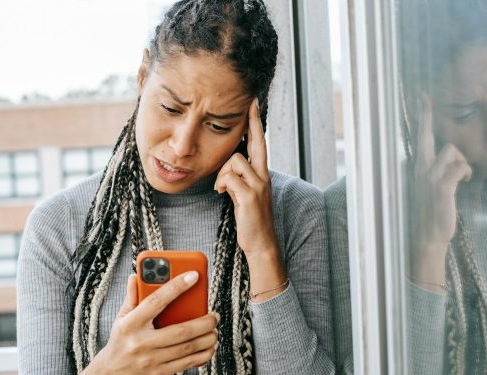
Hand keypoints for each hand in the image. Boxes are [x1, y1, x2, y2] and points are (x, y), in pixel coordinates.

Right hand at [84, 272, 218, 374]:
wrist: (110, 373)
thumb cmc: (120, 340)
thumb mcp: (121, 317)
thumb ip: (131, 297)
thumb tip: (136, 276)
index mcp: (132, 323)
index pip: (156, 301)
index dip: (176, 287)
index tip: (194, 276)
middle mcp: (142, 342)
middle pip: (180, 331)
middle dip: (203, 322)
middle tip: (215, 315)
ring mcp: (151, 360)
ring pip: (187, 349)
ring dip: (207, 339)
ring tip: (215, 330)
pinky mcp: (159, 373)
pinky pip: (186, 364)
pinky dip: (202, 355)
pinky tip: (210, 347)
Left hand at [214, 98, 277, 256]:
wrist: (261, 242)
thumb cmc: (251, 218)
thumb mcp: (246, 193)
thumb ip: (240, 178)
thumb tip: (228, 167)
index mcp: (262, 173)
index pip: (259, 143)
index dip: (255, 124)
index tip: (253, 104)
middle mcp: (264, 175)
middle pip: (256, 142)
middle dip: (252, 122)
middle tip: (249, 103)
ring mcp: (259, 185)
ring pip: (235, 160)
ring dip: (223, 173)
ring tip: (223, 188)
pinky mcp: (251, 195)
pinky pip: (230, 178)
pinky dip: (223, 184)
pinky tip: (223, 193)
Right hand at [409, 95, 471, 289]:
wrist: (428, 236)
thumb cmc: (433, 212)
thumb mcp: (432, 187)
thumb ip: (438, 170)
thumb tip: (452, 157)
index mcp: (419, 168)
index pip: (420, 138)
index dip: (423, 117)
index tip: (424, 98)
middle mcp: (420, 169)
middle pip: (428, 136)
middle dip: (426, 116)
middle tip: (425, 97)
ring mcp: (429, 177)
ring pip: (452, 151)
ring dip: (462, 161)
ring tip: (463, 176)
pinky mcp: (441, 187)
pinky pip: (460, 167)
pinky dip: (466, 172)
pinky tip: (466, 181)